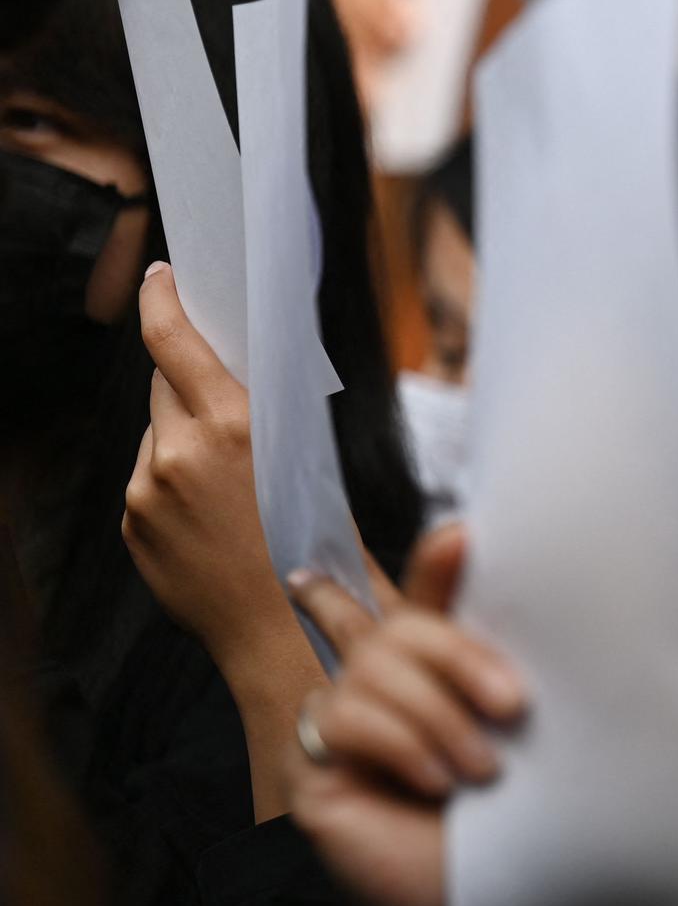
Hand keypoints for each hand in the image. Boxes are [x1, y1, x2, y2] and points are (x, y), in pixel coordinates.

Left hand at [123, 263, 294, 666]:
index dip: (159, 300)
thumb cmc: (315, 543)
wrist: (281, 628)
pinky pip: (149, 483)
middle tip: (222, 407)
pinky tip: (211, 521)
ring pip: (158, 438)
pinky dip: (174, 488)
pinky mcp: (132, 524)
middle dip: (187, 386)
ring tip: (230, 492)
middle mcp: (181, 451)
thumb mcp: (304, 461)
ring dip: (184, 444)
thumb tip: (230, 379)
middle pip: (164, 387)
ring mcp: (148, 491)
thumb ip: (258, 416)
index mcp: (235, 425)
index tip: (158, 277)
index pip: (174, 342)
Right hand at [288, 525, 526, 905]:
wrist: (471, 899)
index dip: (435, 565)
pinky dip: (402, 744)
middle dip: (460, 657)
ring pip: (374, 669)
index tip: (462, 536)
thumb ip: (493, 654)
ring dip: (441, 717)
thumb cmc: (496, 817)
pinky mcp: (312, 763)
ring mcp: (337, 720)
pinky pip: (347, 718)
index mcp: (426, 667)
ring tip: (482, 769)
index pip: (421, 599)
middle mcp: (375, 683)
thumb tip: (487, 561)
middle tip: (514, 705)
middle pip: (397, 626)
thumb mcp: (505, 726)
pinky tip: (436, 781)